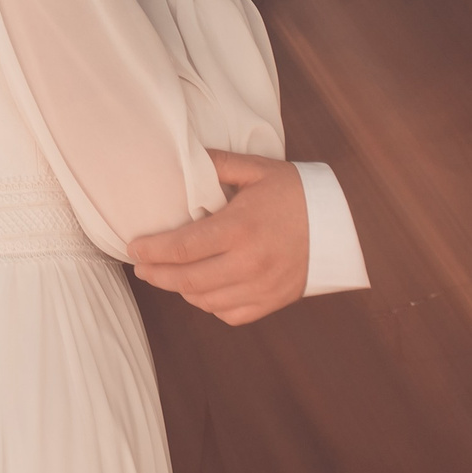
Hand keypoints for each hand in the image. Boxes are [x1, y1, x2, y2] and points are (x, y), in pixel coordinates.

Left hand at [129, 151, 309, 325]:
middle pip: (187, 280)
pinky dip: (208, 304)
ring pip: (205, 300)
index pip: (183, 247)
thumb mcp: (255, 169)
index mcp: (240, 228)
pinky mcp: (272, 302)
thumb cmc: (293, 192)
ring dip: (180, 290)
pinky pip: (229, 314)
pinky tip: (201, 289)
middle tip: (141, 267)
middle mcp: (249, 263)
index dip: (152, 251)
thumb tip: (183, 158)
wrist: (338, 224)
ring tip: (168, 275)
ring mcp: (262, 287)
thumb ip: (216, 164)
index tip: (134, 248)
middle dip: (157, 275)